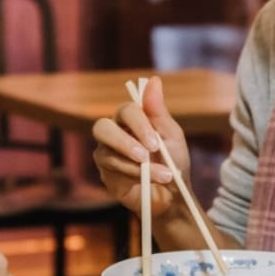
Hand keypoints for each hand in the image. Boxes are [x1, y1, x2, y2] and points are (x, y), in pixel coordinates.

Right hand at [92, 76, 190, 219]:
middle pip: (102, 127)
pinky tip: (151, 180)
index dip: (138, 124)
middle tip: (145, 156)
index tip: (155, 142)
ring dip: (135, 164)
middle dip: (124, 142)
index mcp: (132, 120)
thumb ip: (158, 110)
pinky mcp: (105, 172)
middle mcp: (115, 133)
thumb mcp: (171, 135)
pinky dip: (133, 175)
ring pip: (106, 151)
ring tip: (162, 174)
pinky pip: (111, 169)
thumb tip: (153, 80)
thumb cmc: (173, 161)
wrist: (173, 195)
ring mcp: (106, 152)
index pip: (126, 110)